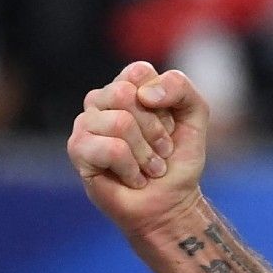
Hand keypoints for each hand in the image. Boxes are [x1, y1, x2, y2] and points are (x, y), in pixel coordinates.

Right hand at [67, 62, 210, 237]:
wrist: (171, 201)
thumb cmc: (178, 157)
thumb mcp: (195, 114)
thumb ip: (180, 87)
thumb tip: (143, 94)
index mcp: (127, 86)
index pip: (138, 71)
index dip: (163, 103)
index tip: (169, 125)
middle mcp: (101, 101)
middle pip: (126, 94)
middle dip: (154, 129)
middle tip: (159, 149)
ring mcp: (85, 124)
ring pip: (120, 123)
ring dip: (145, 153)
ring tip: (148, 166)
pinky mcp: (77, 150)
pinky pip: (112, 149)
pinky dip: (132, 169)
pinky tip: (133, 178)